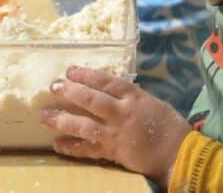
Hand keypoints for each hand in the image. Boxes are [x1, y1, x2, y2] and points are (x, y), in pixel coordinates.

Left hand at [40, 67, 190, 187]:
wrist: (178, 153)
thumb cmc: (168, 125)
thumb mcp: (150, 101)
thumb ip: (129, 96)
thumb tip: (108, 89)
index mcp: (134, 96)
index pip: (105, 81)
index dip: (85, 75)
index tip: (69, 71)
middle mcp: (122, 113)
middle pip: (91, 100)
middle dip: (70, 92)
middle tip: (53, 87)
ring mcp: (116, 134)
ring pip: (84, 125)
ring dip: (62, 120)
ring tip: (44, 117)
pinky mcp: (114, 152)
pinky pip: (89, 150)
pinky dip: (72, 147)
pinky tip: (57, 144)